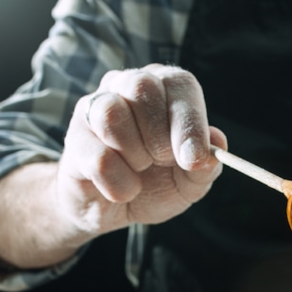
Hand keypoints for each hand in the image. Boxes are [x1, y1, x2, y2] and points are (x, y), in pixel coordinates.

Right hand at [60, 64, 224, 234]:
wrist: (113, 209)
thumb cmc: (155, 184)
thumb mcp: (190, 181)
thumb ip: (206, 164)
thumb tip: (217, 143)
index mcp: (163, 88)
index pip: (178, 82)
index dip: (189, 120)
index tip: (193, 158)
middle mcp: (125, 87)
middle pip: (142, 87)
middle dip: (160, 138)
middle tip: (162, 162)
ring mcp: (93, 109)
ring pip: (112, 115)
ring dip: (136, 156)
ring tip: (140, 170)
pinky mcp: (74, 140)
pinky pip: (99, 158)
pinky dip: (120, 184)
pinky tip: (123, 189)